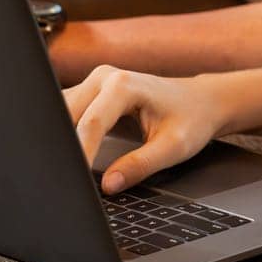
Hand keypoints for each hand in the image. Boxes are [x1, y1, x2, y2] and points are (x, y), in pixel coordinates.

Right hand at [64, 65, 225, 193]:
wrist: (201, 100)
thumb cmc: (192, 119)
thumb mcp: (174, 147)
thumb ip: (140, 165)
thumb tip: (108, 185)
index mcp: (124, 85)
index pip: (90, 124)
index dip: (80, 154)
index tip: (75, 180)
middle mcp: (104, 77)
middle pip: (68, 117)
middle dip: (64, 148)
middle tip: (63, 178)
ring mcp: (95, 82)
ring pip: (62, 114)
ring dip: (60, 141)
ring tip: (62, 170)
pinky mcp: (91, 91)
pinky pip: (68, 112)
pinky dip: (65, 134)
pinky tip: (67, 155)